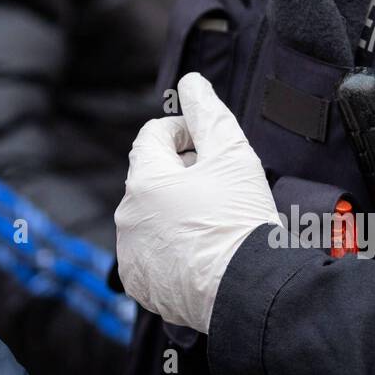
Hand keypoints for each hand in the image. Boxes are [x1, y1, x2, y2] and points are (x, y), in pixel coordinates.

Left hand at [115, 73, 280, 332]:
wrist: (247, 291)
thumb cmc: (240, 221)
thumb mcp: (233, 155)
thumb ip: (208, 113)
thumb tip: (192, 83)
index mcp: (144, 180)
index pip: (153, 136)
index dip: (185, 132)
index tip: (211, 146)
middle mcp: (127, 216)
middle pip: (153, 179)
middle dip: (183, 175)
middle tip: (222, 187)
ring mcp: (131, 254)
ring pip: (152, 219)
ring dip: (176, 213)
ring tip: (215, 223)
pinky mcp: (142, 285)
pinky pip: (153, 256)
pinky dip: (173, 250)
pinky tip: (203, 253)